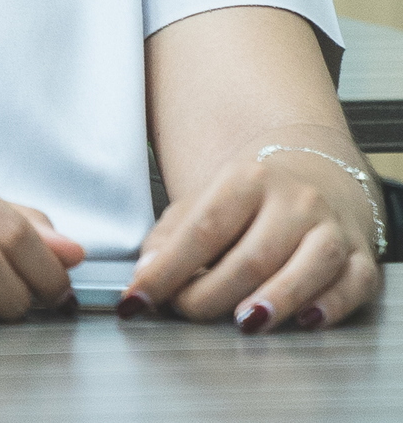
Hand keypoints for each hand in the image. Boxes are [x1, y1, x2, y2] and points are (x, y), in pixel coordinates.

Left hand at [125, 144, 382, 331]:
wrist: (315, 177)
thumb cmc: (248, 202)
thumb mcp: (203, 203)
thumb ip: (171, 238)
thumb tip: (145, 276)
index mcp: (247, 179)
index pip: (203, 229)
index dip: (167, 268)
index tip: (138, 299)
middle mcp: (296, 200)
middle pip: (253, 255)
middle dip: (214, 293)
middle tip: (186, 313)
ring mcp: (333, 228)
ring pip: (310, 266)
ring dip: (277, 298)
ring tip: (245, 323)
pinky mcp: (363, 257)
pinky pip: (353, 284)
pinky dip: (331, 306)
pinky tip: (305, 321)